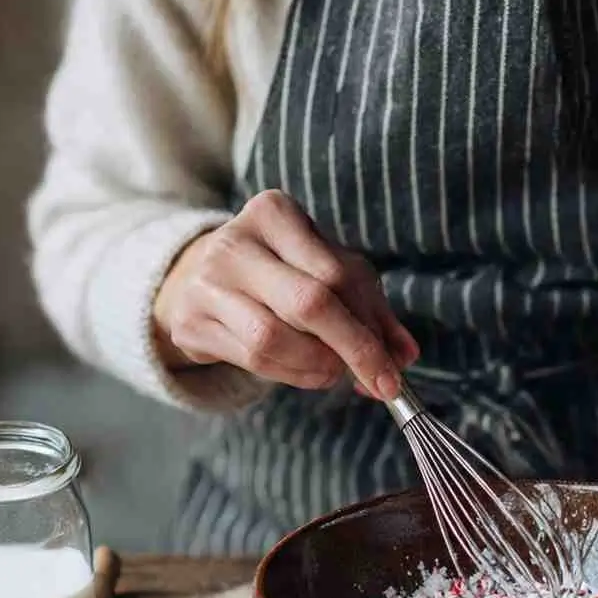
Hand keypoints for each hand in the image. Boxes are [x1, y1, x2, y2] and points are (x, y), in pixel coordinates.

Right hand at [153, 189, 418, 398]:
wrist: (195, 279)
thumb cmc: (279, 272)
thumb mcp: (327, 272)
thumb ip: (370, 309)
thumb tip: (405, 356)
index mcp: (275, 213)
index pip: (337, 274)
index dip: (371, 326)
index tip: (396, 367)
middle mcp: (235, 241)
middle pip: (309, 303)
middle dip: (355, 350)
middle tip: (381, 384)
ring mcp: (208, 283)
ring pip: (275, 339)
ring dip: (319, 366)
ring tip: (335, 371)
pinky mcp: (192, 323)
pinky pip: (254, 360)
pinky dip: (293, 374)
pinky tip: (308, 372)